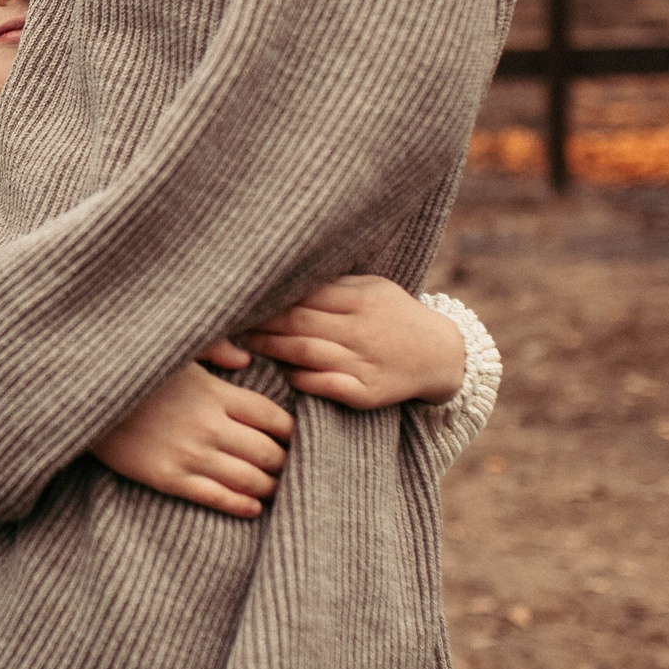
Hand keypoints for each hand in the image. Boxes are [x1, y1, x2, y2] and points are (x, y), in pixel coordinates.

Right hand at [88, 338, 292, 516]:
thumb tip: (245, 359)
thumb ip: (215, 347)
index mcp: (215, 392)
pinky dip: (241, 506)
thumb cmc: (133, 370)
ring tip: (274, 487)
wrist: (84, 398)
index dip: (290, 431)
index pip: (273, 417)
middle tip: (286, 466)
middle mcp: (209, 425)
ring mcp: (189, 454)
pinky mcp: (167, 478)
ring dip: (268, 487)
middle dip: (284, 462)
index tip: (292, 436)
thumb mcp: (176, 350)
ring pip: (248, 480)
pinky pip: (216, 498)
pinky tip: (252, 508)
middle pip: (268, 452)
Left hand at [244, 275, 464, 409]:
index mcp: (360, 299)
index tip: (239, 296)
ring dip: (271, 349)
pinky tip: (282, 372)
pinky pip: (323, 386)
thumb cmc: (394, 314)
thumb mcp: (372, 288)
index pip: (304, 295)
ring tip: (245, 345)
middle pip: (298, 323)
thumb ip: (333, 285)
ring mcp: (363, 363)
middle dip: (260, 323)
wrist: (441, 354)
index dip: (269, 298)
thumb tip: (285, 275)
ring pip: (305, 353)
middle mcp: (361, 330)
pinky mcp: (366, 393)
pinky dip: (299, 379)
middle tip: (228, 321)